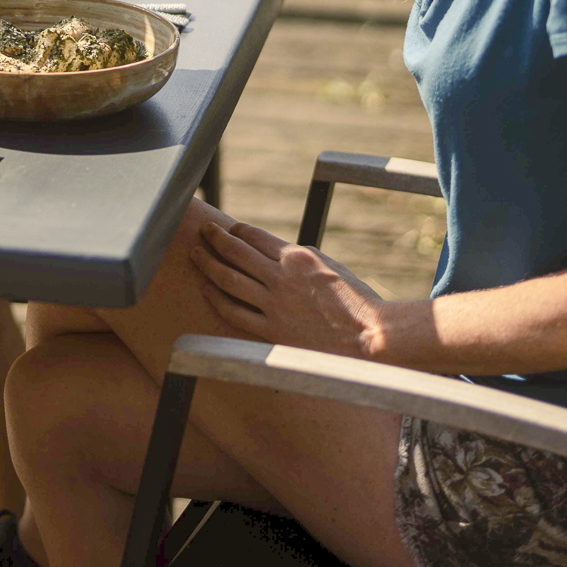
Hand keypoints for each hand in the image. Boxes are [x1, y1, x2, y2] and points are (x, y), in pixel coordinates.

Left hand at [192, 220, 385, 358]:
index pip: (255, 236)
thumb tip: (278, 252)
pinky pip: (234, 311)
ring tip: (196, 255)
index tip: (226, 229)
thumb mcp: (329, 266)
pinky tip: (206, 289)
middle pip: (236, 252)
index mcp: (298, 257)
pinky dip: (216, 297)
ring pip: (228, 279)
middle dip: (215, 238)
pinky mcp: (271, 330)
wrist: (370, 337)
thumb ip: (300, 258)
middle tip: (203, 231)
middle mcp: (281, 277)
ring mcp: (274, 304)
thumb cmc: (356, 302)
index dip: (236, 231)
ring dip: (207, 264)